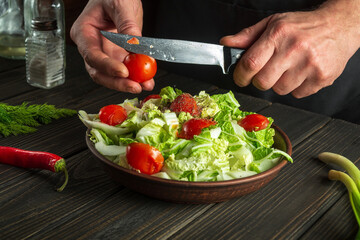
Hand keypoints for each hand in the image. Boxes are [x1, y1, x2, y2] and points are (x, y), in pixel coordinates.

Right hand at [70, 0, 154, 92]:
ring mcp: (104, 53)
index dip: (107, 66)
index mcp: (84, 32)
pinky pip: (125, 71)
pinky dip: (136, 77)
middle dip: (117, 82)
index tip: (123, 72)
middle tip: (134, 86)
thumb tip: (134, 43)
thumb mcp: (120, 4)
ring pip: (111, 76)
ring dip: (127, 83)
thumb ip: (127, 25)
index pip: (92, 55)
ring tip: (144, 84)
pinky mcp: (117, 56)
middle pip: (99, 72)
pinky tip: (147, 81)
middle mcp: (91, 46)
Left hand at [220, 0, 359, 97]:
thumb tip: (226, 43)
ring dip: (279, 83)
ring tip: (288, 68)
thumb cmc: (303, 26)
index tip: (240, 78)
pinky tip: (301, 72)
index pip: (250, 63)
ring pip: (280, 90)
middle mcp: (294, 49)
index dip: (240, 75)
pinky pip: (297, 94)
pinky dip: (295, 87)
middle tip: (266, 72)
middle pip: (263, 82)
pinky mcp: (322, 78)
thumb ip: (247, 36)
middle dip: (259, 81)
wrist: (339, 26)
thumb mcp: (273, 24)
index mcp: (278, 35)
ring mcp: (310, 65)